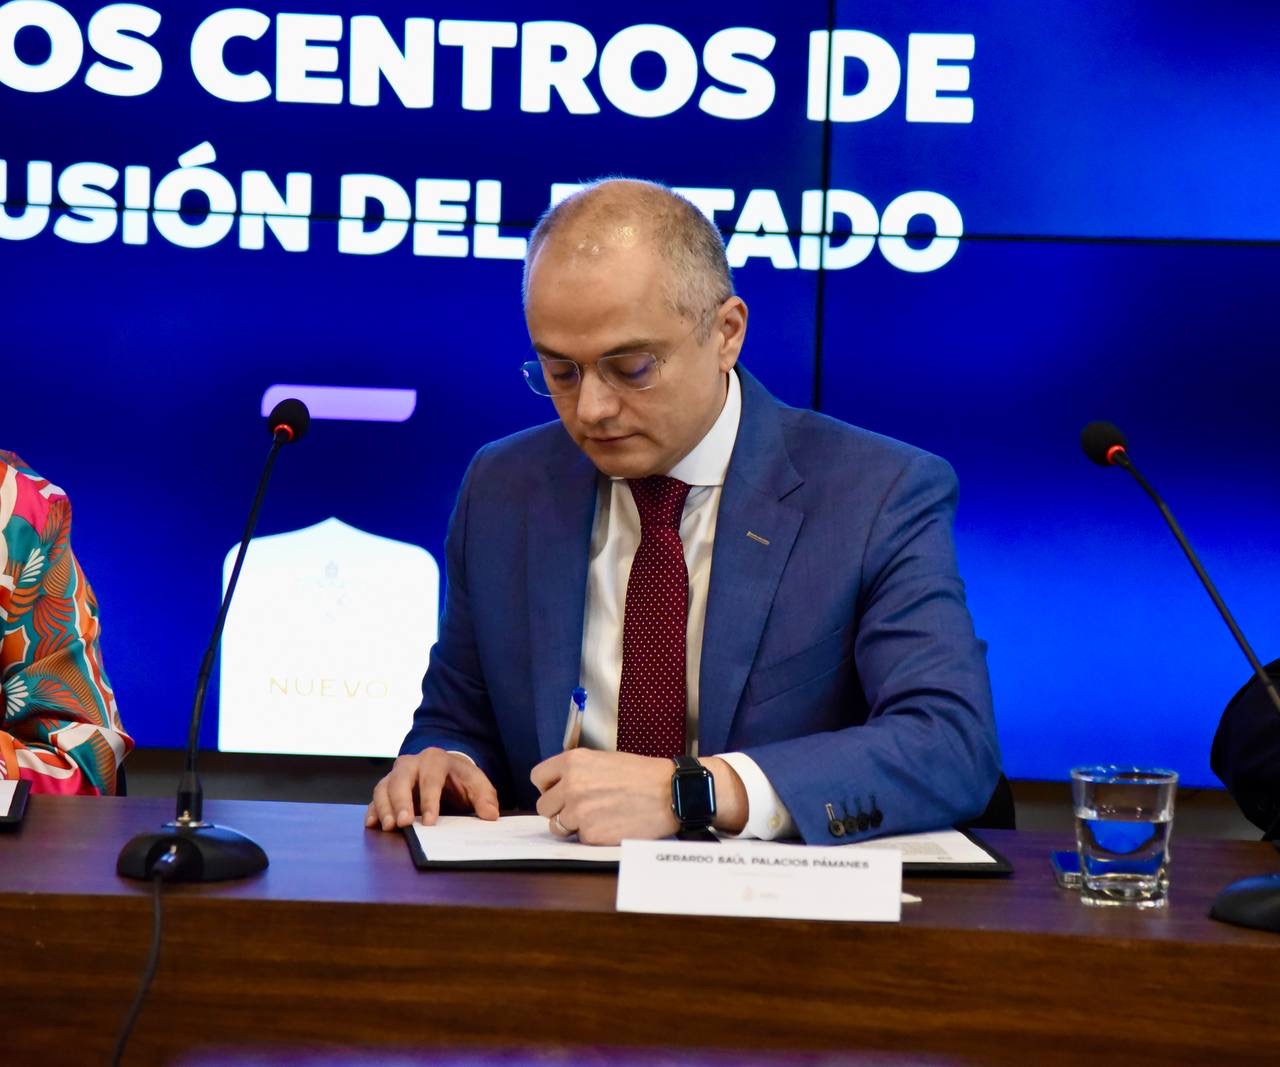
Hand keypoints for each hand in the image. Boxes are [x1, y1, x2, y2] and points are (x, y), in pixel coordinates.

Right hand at [365, 748, 499, 830]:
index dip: (429, 800)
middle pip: (400, 779)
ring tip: (389, 827)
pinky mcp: (387, 788)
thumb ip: (485, 797)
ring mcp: (396, 775)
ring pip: (383, 787)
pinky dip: (373, 810)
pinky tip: (372, 824)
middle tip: (403, 823)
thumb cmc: (461, 779)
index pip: (430, 778)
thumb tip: (491, 815)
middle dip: (401, 802)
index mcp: (436, 759)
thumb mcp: (477, 783)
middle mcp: (412, 763)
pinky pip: (375, 797)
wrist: (447, 771)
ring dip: (384, 807)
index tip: (430, 822)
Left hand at [530, 749, 677, 844]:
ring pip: (556, 826)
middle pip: (543, 806)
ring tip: (595, 817)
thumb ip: (577, 771)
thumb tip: (560, 786)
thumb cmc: (642, 775)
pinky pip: (578, 839)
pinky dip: (591, 836)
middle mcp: (570, 785)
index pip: (538, 777)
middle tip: (580, 808)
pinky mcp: (590, 835)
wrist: (670, 793)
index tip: (558, 792)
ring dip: (571, 825)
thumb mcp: (603, 759)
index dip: (548, 787)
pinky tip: (610, 825)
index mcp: (573, 762)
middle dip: (558, 809)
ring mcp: (578, 811)